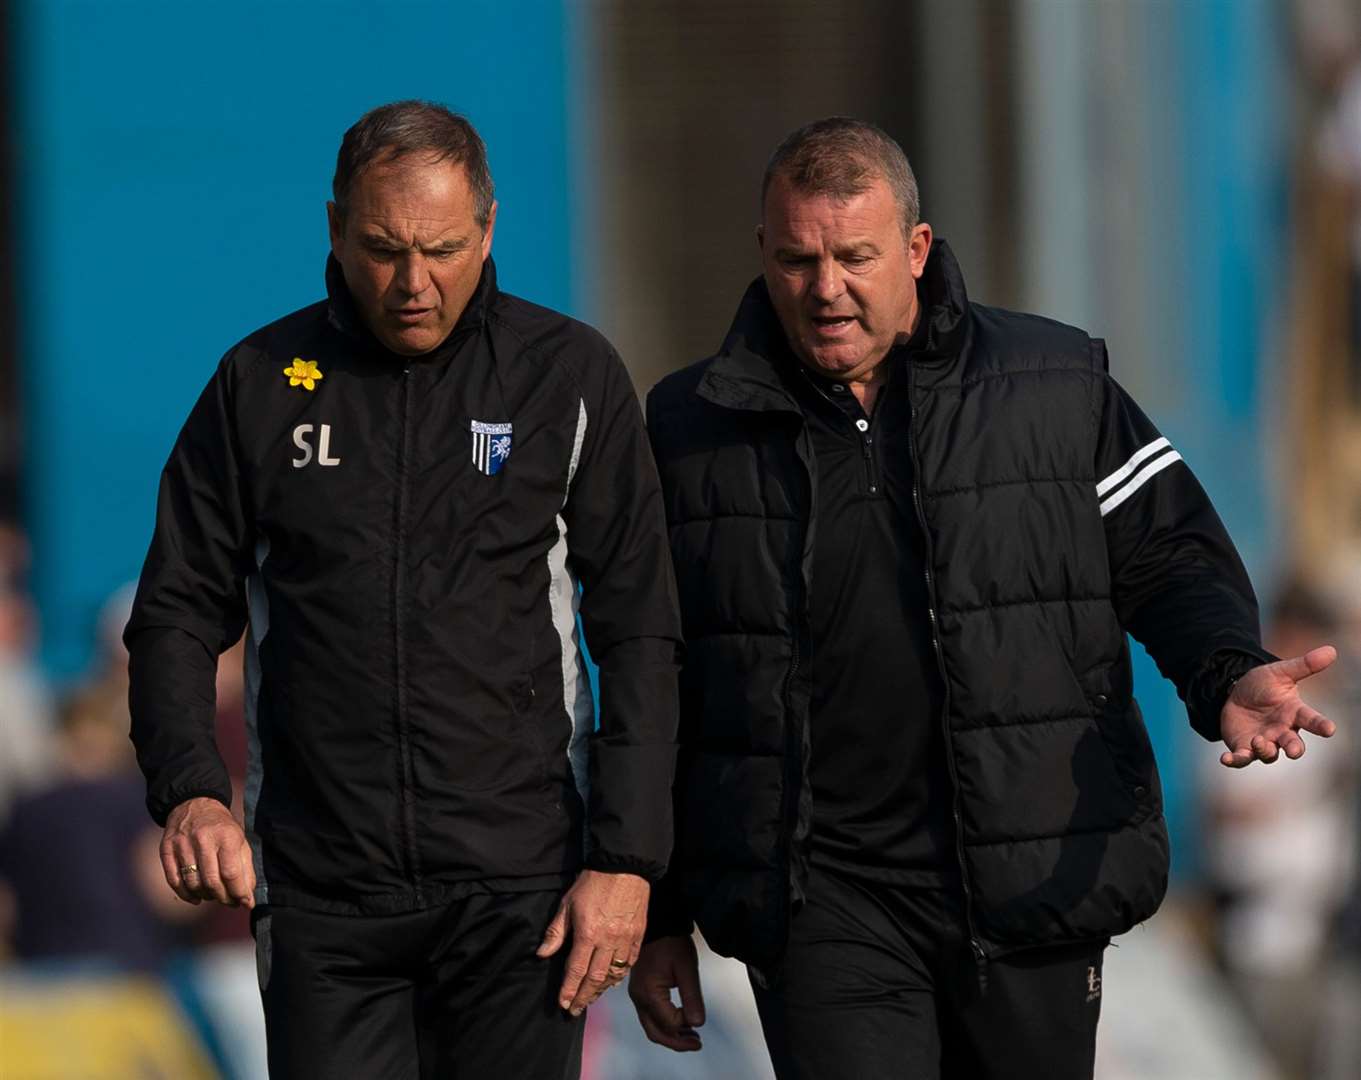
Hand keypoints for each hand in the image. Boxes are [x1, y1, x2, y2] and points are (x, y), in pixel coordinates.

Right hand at [160, 796, 254, 906]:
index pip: (231, 873)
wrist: (194, 803)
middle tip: (230, 902)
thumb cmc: (221, 827)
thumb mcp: (240, 840)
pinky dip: (186, 894)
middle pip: (211, 881)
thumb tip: (248, 898)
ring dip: (205, 896)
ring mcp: (182, 845)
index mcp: (226, 836)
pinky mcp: (166, 849)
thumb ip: (245, 868)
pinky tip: (196, 898)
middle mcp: (203, 839)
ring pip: (193, 883)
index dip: (238, 893)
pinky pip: (174, 880)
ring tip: (214, 896)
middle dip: (223, 898)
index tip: (245, 903)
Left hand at [536, 869, 649, 1015]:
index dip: (569, 990)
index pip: (576, 970)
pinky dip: (620, 975)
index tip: (563, 1004)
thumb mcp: (567, 904)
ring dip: (601, 989)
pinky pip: (629, 962)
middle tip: (575, 1010)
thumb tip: (542, 954)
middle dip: (584, 996)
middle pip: (595, 978)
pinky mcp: (638, 934)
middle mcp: (608, 940)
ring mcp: (625, 938)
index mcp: (588, 933)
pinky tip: (611, 980)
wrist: (624, 866)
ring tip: (590, 998)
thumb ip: (555, 932)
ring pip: (614, 973)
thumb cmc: (592, 883)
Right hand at [628, 934, 704, 1051]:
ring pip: (651, 1027)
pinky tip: (681, 1022)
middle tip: (698, 1044)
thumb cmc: (672, 943)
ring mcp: (637, 995)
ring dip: (671, 1034)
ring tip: (692, 1036)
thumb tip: (698, 1024)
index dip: (686, 1026)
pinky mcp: (640, 991)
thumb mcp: (687, 968)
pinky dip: (665, 1024)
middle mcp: (638, 998)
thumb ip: (692, 997)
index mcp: (649, 993)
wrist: (658, 924)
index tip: (700, 1022)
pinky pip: (650, 1016)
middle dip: (677, 1042)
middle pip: (655, 1032)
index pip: (669, 1023)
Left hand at [1219, 646, 1337, 766]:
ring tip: (1258, 741)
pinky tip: (1226, 759)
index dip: (1321, 725)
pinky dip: (1235, 760)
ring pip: (1269, 754)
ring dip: (1264, 750)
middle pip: (1293, 745)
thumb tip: (1331, 650)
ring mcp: (1264, 741)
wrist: (1235, 694)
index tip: (1330, 729)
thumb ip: (1304, 665)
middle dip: (1294, 749)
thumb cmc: (1263, 685)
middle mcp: (1282, 731)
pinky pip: (1241, 758)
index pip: (1312, 720)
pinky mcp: (1244, 747)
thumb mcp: (1280, 672)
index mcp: (1294, 713)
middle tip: (1294, 751)